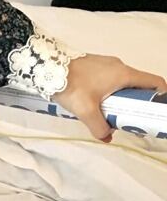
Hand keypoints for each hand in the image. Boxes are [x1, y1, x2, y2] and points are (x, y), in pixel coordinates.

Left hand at [52, 54, 166, 142]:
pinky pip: (108, 78)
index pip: (155, 82)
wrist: (46, 66)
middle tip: (129, 118)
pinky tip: (94, 102)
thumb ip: (99, 127)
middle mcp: (118, 66)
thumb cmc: (71, 85)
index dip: (161, 96)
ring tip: (109, 113)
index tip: (156, 110)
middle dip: (136, 102)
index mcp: (124, 74)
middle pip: (138, 84)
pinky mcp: (93, 64)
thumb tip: (106, 137)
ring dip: (119, 97)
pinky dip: (107, 91)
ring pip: (121, 82)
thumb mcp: (86, 111)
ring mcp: (105, 63)